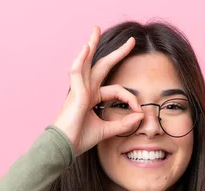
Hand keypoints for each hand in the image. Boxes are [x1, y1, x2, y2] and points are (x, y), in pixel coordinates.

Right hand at [52, 26, 144, 155]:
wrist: (64, 147)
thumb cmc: (79, 139)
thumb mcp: (106, 130)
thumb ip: (122, 124)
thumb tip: (140, 116)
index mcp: (91, 98)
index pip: (116, 91)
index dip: (130, 99)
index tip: (139, 111)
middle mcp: (85, 90)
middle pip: (101, 66)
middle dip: (116, 53)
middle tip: (130, 41)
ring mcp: (79, 90)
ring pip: (87, 62)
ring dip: (91, 45)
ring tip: (96, 30)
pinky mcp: (75, 94)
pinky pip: (76, 72)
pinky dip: (81, 59)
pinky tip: (86, 48)